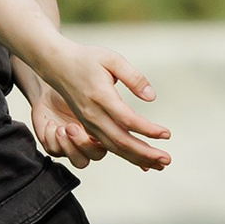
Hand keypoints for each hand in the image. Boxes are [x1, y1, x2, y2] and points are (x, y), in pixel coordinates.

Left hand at [26, 79, 108, 168]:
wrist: (49, 92)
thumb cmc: (73, 90)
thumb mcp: (98, 89)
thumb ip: (115, 97)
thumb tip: (130, 98)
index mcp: (104, 130)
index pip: (115, 144)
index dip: (111, 142)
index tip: (98, 129)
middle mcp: (90, 141)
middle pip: (96, 156)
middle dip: (85, 144)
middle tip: (73, 126)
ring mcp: (73, 146)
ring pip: (79, 161)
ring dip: (70, 147)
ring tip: (62, 129)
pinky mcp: (55, 146)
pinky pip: (56, 151)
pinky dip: (51, 138)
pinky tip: (51, 124)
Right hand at [39, 43, 171, 171]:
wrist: (57, 65)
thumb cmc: (85, 59)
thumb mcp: (112, 59)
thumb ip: (133, 77)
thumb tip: (151, 96)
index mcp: (100, 96)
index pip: (127, 119)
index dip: (148, 130)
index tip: (166, 134)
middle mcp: (92, 114)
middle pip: (121, 141)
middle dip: (145, 153)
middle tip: (166, 160)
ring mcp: (89, 123)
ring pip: (115, 148)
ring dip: (138, 158)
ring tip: (160, 164)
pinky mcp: (89, 126)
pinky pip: (109, 146)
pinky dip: (126, 155)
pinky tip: (142, 161)